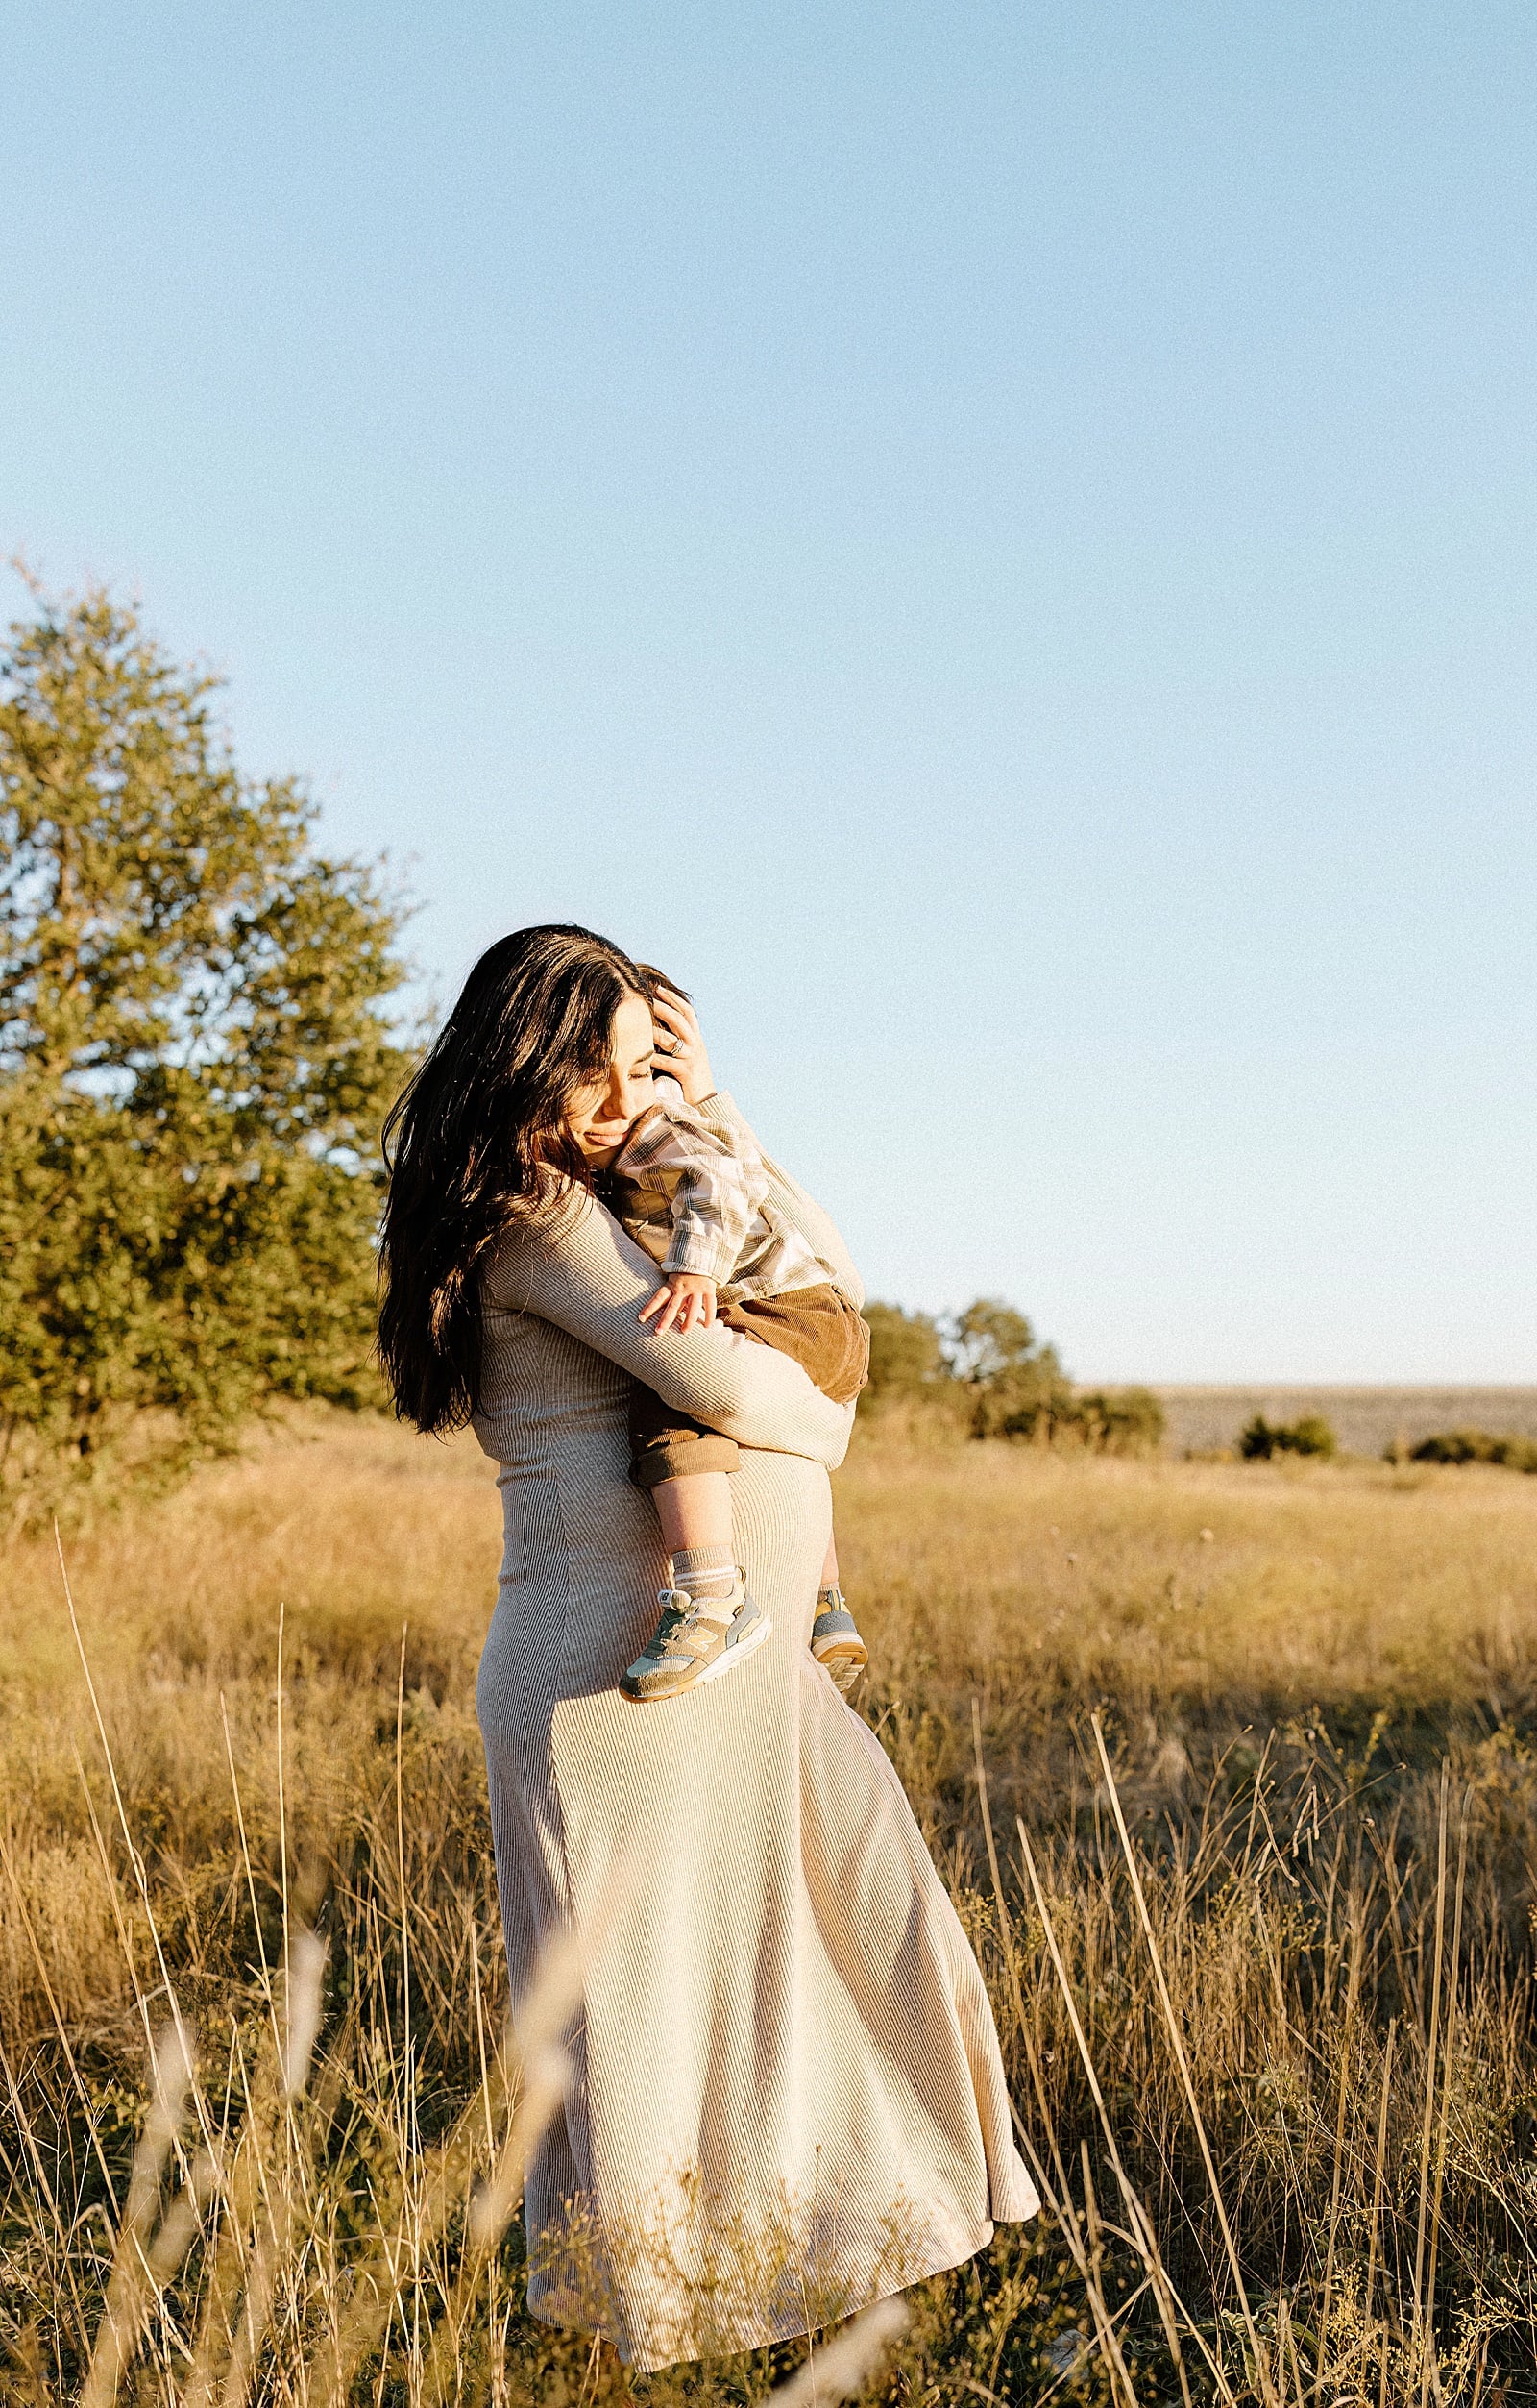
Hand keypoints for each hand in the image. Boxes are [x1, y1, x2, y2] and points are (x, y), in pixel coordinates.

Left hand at [639, 1273, 717, 1335]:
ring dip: (688, 1321)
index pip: (658, 1298)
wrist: (702, 1255)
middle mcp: (683, 1288)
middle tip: (658, 1332)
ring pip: (692, 1308)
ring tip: (684, 1332)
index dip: (649, 1308)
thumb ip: (667, 1289)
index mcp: (671, 1285)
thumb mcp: (672, 1277)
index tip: (641, 1318)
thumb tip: (651, 1297)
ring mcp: (696, 1289)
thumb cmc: (684, 1270)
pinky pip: (710, 1304)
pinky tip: (707, 1327)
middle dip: (665, 1320)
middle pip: (673, 1306)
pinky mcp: (708, 1289)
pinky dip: (709, 1316)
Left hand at [650, 987, 714, 1106]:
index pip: (687, 1012)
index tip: (659, 988)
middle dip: (663, 1007)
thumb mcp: (690, 1057)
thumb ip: (681, 1042)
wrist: (707, 1103)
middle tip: (647, 997)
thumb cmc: (693, 1081)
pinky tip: (641, 1055)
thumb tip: (663, 1029)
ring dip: (654, 1030)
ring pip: (672, 1040)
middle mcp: (696, 1046)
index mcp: (697, 1039)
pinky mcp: (686, 1074)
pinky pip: (667, 1063)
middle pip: (680, 1020)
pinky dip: (653, 1058)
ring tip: (639, 1024)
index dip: (674, 999)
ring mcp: (692, 1059)